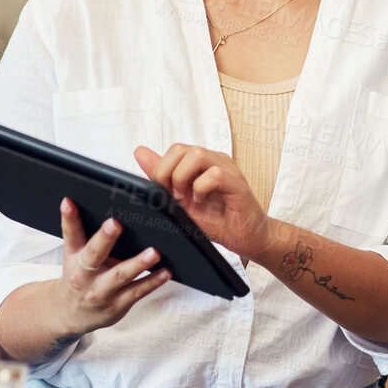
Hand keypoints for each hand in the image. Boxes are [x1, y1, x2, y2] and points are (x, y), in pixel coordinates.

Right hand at [51, 198, 169, 337]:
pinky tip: (166, 272)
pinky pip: (137, 292)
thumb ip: (88, 235)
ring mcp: (100, 291)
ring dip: (138, 264)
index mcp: (73, 256)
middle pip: (93, 254)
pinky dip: (153, 281)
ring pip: (120, 276)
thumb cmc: (79, 276)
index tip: (69, 201)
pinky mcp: (117, 304)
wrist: (69, 313)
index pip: (70, 234)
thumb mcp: (75, 255)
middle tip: (115, 223)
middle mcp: (84, 274)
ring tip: (154, 252)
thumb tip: (115, 206)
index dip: (69, 217)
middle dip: (105, 239)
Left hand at [134, 144, 273, 259]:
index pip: (174, 150)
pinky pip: (215, 174)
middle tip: (173, 196)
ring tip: (187, 198)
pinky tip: (202, 202)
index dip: (162, 169)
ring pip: (197, 155)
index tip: (163, 193)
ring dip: (183, 178)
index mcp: (202, 163)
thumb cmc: (218, 221)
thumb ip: (162, 176)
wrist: (247, 238)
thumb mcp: (182, 201)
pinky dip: (202, 188)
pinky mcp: (238, 184)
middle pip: (182, 149)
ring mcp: (228, 170)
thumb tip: (139, 152)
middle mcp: (215, 161)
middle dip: (168, 173)